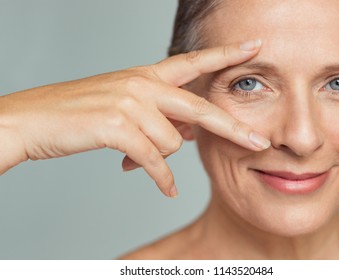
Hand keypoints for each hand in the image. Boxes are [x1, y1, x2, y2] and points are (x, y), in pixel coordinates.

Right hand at [0, 39, 269, 196]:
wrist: (34, 119)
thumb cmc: (80, 112)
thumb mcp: (125, 103)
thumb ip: (160, 114)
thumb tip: (190, 133)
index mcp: (146, 74)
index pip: (193, 62)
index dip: (225, 54)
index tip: (254, 47)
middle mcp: (143, 83)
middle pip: (201, 109)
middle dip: (232, 129)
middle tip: (259, 145)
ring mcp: (131, 103)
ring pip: (173, 143)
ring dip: (160, 156)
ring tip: (137, 154)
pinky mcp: (118, 127)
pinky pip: (155, 161)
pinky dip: (161, 179)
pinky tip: (166, 188)